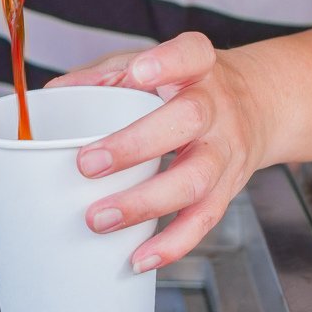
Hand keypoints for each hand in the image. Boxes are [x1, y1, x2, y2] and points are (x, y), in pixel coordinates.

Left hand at [45, 32, 271, 272]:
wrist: (258, 104)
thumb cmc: (186, 83)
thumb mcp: (152, 63)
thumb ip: (105, 75)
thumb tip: (53, 92)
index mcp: (197, 66)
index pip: (190, 55)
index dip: (168, 63)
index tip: (139, 73)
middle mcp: (217, 106)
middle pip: (187, 121)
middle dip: (135, 146)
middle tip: (87, 165)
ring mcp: (226, 150)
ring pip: (194, 179)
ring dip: (145, 204)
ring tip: (99, 219)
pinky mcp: (228, 188)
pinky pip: (203, 220)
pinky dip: (172, 243)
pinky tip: (139, 257)